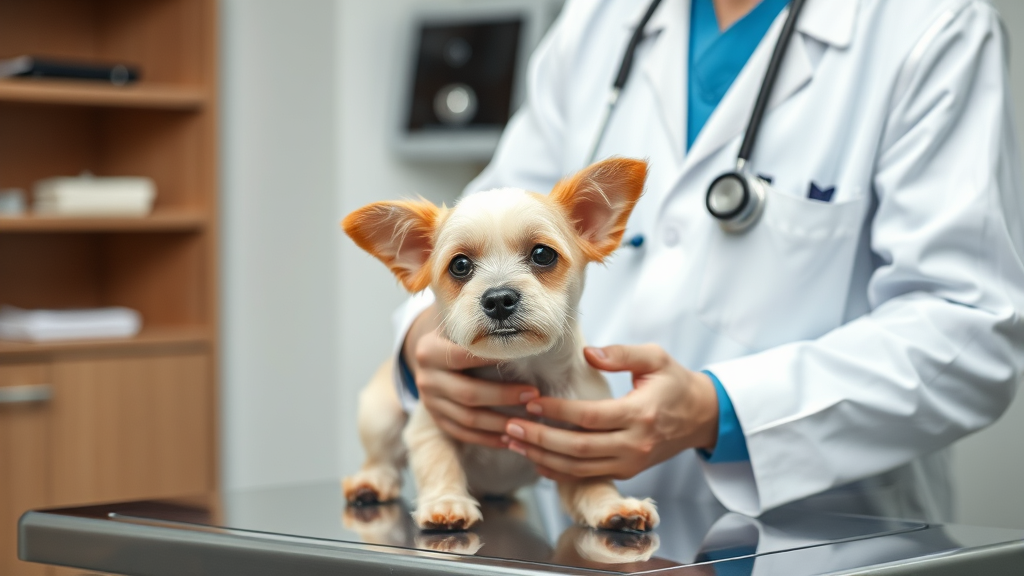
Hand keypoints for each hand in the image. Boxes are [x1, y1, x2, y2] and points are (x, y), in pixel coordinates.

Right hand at [404, 305, 538, 448]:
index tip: (521, 359)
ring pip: (468, 419)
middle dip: (504, 395)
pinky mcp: (437, 420)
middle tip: (533, 394)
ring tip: (528, 420)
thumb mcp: (459, 329)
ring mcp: (430, 402)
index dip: (491, 358)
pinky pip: (464, 434)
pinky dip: (488, 438)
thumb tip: (519, 329)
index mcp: (429, 351)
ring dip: (501, 422)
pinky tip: (510, 438)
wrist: (431, 358)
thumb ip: (479, 328)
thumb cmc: (456, 339)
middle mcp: (425, 379)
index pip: (461, 356)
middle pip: (468, 393)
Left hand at [503, 344, 718, 480]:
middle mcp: (634, 444)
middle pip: (578, 449)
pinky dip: (558, 471)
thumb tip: (588, 352)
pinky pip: (586, 475)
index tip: (531, 402)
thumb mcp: (655, 357)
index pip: (590, 417)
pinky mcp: (627, 471)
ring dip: (542, 458)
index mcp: (640, 414)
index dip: (557, 411)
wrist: (701, 416)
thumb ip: (622, 353)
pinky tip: (535, 459)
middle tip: (510, 426)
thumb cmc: (675, 383)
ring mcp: (631, 462)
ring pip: (578, 468)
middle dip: (539, 439)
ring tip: (514, 443)